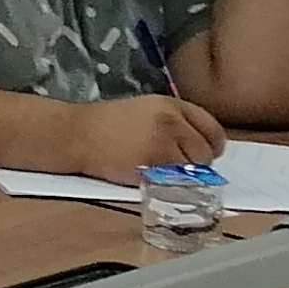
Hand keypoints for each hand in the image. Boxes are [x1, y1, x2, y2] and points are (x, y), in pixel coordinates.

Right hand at [62, 94, 223, 174]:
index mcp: (171, 104)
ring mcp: (164, 142)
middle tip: (176, 165)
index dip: (211, 145)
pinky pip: (177, 180)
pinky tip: (153, 176)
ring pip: (193, 169)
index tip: (203, 154)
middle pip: (206, 151)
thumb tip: (199, 146)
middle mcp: (172, 121)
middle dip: (196, 163)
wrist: (76, 134)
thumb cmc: (107, 124)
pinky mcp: (154, 164)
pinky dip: (171, 183)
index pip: (212, 128)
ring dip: (183, 174)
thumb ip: (174, 122)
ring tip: (161, 170)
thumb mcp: (145, 109)